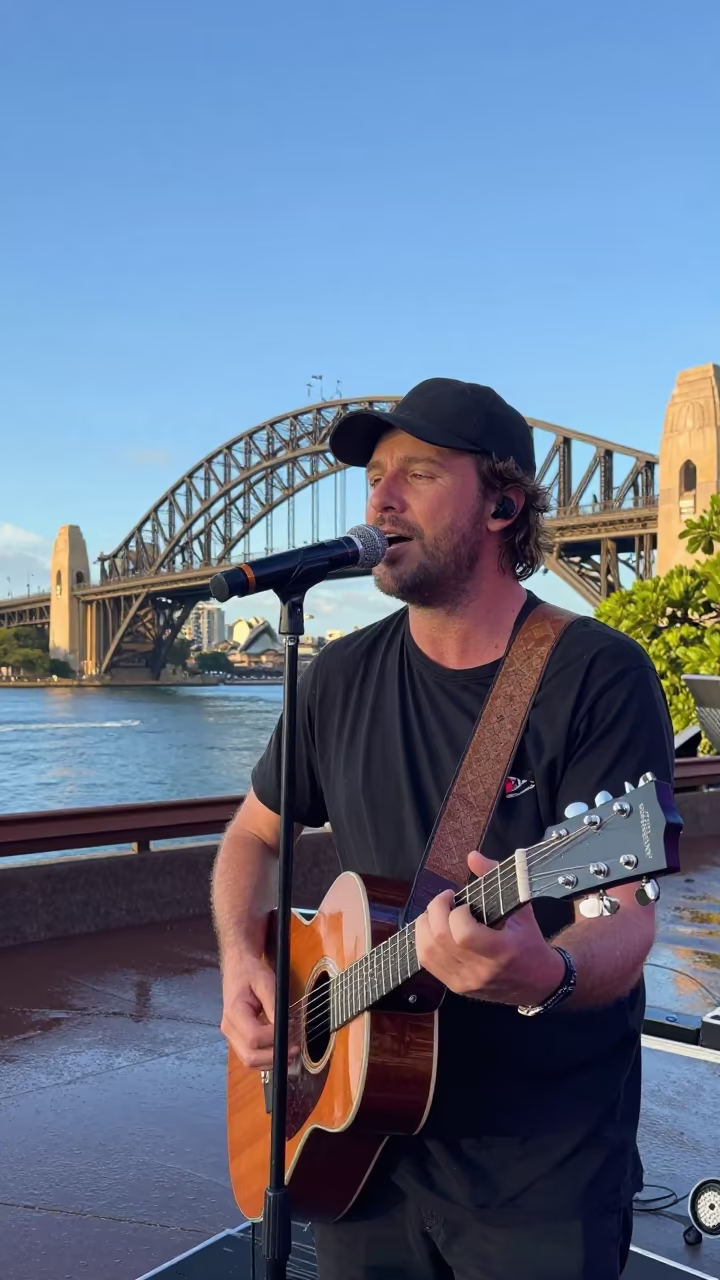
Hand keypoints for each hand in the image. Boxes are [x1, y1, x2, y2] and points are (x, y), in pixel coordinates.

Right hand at [220, 952, 299, 1068]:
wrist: (238, 967)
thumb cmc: (251, 972)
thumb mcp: (266, 982)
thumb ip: (274, 1006)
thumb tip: (284, 1027)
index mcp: (234, 1013)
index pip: (254, 1037)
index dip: (275, 1038)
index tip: (292, 1029)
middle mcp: (229, 1028)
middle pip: (249, 1056)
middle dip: (274, 1057)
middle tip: (295, 1049)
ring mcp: (231, 1035)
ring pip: (249, 1060)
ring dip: (271, 1061)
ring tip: (291, 1052)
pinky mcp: (237, 1037)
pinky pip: (250, 1055)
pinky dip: (265, 1058)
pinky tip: (280, 1050)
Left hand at [414, 851, 565, 1004]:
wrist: (538, 983)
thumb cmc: (530, 942)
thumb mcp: (522, 907)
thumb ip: (497, 878)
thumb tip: (472, 857)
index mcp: (501, 951)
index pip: (464, 934)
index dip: (455, 912)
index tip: (460, 900)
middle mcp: (481, 970)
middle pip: (440, 940)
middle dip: (435, 910)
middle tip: (445, 900)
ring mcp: (466, 982)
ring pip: (427, 952)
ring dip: (425, 925)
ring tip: (437, 913)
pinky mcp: (456, 988)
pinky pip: (426, 962)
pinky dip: (424, 941)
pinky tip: (433, 929)